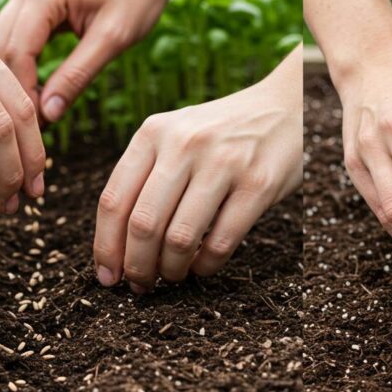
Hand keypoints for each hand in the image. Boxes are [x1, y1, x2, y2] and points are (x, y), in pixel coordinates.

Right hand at [0, 0, 180, 122]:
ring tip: (29, 117)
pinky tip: (33, 92)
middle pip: (1, 49)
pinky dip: (23, 63)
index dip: (21, 95)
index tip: (32, 130)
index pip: (16, 53)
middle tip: (25, 132)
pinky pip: (18, 36)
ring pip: (3, 44)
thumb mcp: (114, 38)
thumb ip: (78, 75)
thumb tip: (49, 114)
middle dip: (10, 91)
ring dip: (13, 79)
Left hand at [93, 46, 302, 292]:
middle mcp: (185, 144)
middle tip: (141, 285)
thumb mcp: (175, 135)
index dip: (106, 247)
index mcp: (153, 133)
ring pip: (180, 238)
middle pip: (143, 224)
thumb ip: (146, 176)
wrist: (285, 106)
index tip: (107, 276)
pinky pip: (221, 242)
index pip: (114, 200)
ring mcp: (224, 163)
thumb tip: (117, 246)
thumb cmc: (221, 134)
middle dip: (137, 266)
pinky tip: (203, 266)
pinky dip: (206, 265)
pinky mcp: (258, 184)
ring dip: (171, 270)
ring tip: (173, 275)